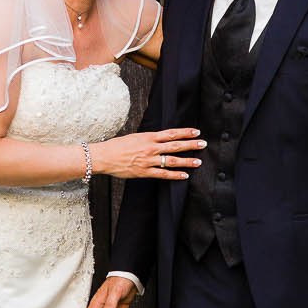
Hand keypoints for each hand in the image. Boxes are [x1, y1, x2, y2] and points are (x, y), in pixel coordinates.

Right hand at [91, 129, 205, 179]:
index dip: (185, 132)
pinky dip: (175, 175)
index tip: (196, 131)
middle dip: (191, 145)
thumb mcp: (134, 137)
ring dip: (187, 161)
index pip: (171, 133)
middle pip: (175, 145)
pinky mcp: (144, 171)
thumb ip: (148, 139)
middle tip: (203, 144)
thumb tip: (159, 140)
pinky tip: (184, 175)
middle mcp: (150, 148)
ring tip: (198, 162)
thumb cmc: (116, 146)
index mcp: (148, 137)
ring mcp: (148, 160)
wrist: (103, 156)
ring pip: (172, 160)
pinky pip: (163, 174)